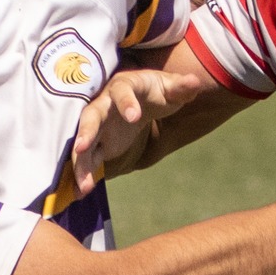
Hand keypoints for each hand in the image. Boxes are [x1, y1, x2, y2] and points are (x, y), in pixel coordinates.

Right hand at [72, 64, 207, 193]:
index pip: (122, 91)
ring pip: (84, 142)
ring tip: (83, 185)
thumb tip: (194, 82)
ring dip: (80, 162)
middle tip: (82, 147)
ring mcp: (98, 126)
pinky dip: (84, 174)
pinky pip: (88, 159)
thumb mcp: (170, 88)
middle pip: (91, 116)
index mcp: (125, 86)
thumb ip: (182, 87)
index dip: (126, 103)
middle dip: (86, 131)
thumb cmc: (156, 91)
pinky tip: (82, 193)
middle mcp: (105, 104)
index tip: (134, 117)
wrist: (141, 100)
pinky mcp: (98, 144)